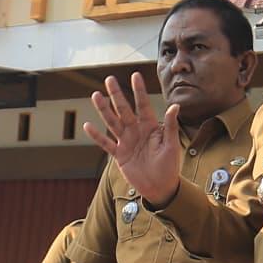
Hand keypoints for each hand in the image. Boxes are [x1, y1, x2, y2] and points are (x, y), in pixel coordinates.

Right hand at [81, 73, 184, 207]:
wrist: (161, 187)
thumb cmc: (169, 165)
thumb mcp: (172, 145)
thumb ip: (171, 125)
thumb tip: (175, 106)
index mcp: (150, 126)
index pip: (143, 105)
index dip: (139, 91)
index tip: (135, 75)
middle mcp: (136, 131)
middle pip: (124, 109)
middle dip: (117, 95)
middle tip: (109, 79)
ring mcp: (126, 142)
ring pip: (112, 122)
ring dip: (104, 110)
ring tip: (96, 96)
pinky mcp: (119, 155)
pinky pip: (106, 144)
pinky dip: (97, 136)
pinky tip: (88, 126)